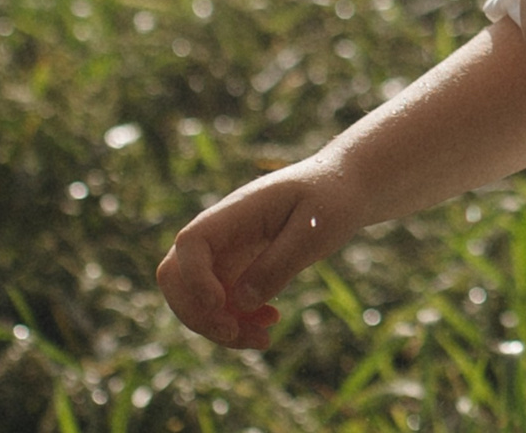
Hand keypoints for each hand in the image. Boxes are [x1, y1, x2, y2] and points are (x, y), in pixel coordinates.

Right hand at [158, 155, 365, 349]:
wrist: (346, 187)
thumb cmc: (334, 199)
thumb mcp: (316, 229)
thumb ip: (279, 263)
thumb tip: (240, 304)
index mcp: (237, 211)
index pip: (191, 243)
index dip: (194, 278)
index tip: (221, 305)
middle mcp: (222, 233)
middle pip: (179, 278)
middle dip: (200, 314)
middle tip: (237, 334)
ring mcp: (227, 252)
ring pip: (198, 298)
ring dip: (220, 326)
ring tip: (263, 339)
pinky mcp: (239, 269)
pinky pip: (222, 303)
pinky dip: (237, 321)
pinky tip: (269, 322)